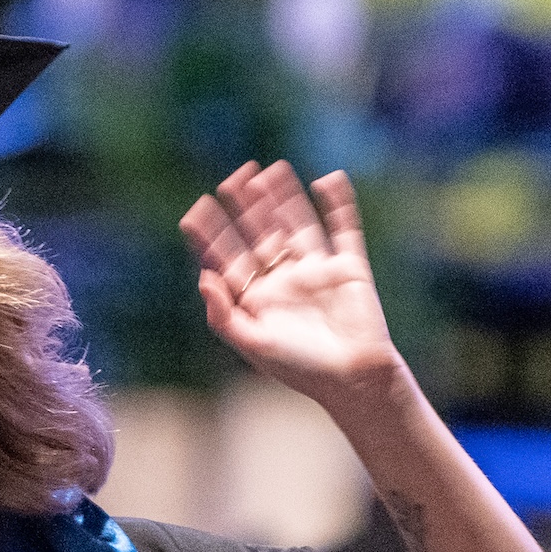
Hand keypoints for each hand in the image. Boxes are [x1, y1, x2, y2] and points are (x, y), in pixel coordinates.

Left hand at [180, 162, 401, 409]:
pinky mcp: (348, 268)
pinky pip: (343, 229)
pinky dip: (338, 203)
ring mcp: (316, 271)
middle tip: (233, 178)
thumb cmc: (301, 369)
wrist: (355, 380)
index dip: (212, 235)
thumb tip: (203, 278)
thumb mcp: (254, 344)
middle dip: (246, 206)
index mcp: (257, 298)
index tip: (195, 211)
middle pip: (260, 233)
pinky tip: (327, 179)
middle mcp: (284, 279)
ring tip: (269, 171)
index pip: (229, 258)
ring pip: (296, 223)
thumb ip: (224, 315)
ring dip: (283, 198)